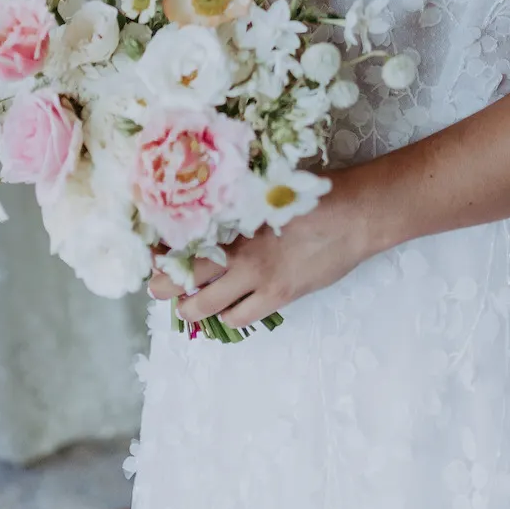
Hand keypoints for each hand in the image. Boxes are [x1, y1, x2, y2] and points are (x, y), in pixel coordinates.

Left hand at [148, 166, 376, 327]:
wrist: (355, 215)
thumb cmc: (315, 194)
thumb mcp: (269, 189)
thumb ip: (240, 202)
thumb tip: (214, 206)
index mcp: (235, 220)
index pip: (184, 241)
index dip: (163, 252)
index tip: (154, 253)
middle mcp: (240, 252)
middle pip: (186, 278)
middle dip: (165, 285)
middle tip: (158, 285)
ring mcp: (258, 279)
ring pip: (206, 307)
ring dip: (191, 307)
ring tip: (188, 303)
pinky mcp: (278, 297)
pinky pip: (238, 319)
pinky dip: (227, 317)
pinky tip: (227, 309)